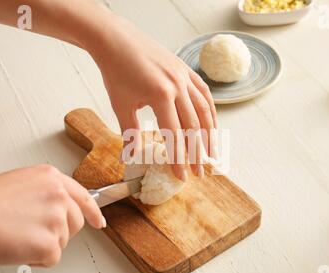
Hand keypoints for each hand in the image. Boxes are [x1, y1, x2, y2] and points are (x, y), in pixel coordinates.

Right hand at [0, 165, 104, 270]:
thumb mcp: (18, 185)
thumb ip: (43, 193)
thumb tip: (54, 211)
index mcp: (49, 177)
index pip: (83, 195)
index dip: (92, 211)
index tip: (98, 220)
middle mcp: (58, 194)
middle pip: (75, 222)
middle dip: (58, 231)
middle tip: (31, 232)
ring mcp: (57, 218)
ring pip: (62, 241)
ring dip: (43, 244)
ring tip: (17, 236)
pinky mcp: (51, 243)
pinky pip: (52, 258)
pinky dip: (35, 259)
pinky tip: (17, 248)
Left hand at [84, 13, 217, 180]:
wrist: (116, 40)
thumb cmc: (116, 72)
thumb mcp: (121, 105)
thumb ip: (131, 132)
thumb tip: (131, 157)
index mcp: (160, 96)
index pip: (174, 135)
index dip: (179, 158)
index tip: (182, 175)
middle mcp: (178, 86)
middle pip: (193, 126)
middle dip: (197, 152)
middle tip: (200, 172)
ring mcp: (185, 76)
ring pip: (204, 110)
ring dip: (210, 134)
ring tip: (213, 153)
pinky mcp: (186, 69)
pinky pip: (204, 93)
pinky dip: (210, 111)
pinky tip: (212, 125)